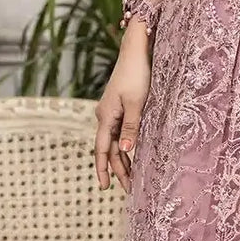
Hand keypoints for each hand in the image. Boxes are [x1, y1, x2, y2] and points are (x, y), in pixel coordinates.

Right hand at [94, 24, 151, 193]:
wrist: (135, 52)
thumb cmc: (137, 75)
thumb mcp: (137, 103)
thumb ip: (132, 127)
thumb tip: (126, 150)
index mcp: (106, 117)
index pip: (102, 150)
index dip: (103, 169)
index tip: (105, 187)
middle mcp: (105, 116)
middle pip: (109, 149)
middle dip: (117, 169)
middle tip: (127, 188)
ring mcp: (111, 112)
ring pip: (114, 142)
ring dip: (122, 159)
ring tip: (131, 177)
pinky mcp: (119, 108)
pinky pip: (119, 132)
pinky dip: (125, 146)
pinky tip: (132, 154)